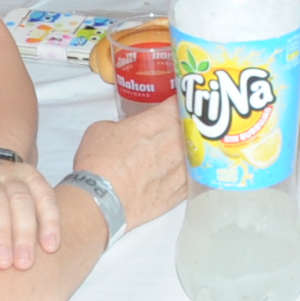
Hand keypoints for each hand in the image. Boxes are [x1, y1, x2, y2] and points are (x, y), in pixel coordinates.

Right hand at [73, 99, 186, 231]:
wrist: (101, 201)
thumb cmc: (99, 165)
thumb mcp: (103, 129)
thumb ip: (122, 125)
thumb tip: (123, 130)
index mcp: (158, 122)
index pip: (183, 101)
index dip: (183, 99)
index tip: (182, 100)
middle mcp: (175, 143)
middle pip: (196, 125)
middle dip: (191, 123)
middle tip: (187, 122)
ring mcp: (180, 169)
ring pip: (199, 152)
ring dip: (195, 147)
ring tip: (189, 147)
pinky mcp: (179, 192)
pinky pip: (195, 177)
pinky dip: (193, 171)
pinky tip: (188, 170)